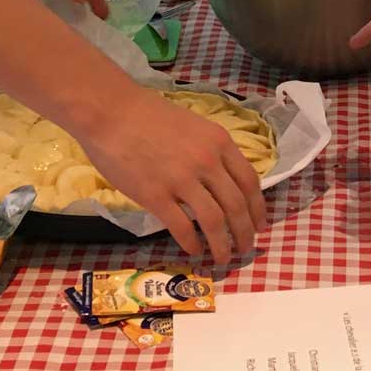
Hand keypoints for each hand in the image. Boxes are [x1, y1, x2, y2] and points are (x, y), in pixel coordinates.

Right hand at [81, 88, 267, 262]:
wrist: (111, 111)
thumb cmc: (149, 115)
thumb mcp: (193, 126)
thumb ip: (211, 151)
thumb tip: (222, 182)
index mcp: (219, 142)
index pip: (250, 182)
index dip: (257, 208)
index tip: (259, 225)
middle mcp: (206, 161)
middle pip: (236, 205)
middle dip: (244, 233)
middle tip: (245, 250)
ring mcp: (181, 179)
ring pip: (214, 221)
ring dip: (222, 245)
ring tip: (222, 258)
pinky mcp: (155, 195)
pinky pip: (181, 227)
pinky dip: (191, 243)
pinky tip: (193, 251)